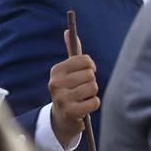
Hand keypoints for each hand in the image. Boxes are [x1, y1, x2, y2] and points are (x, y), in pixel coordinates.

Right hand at [48, 30, 99, 146]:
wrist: (61, 119)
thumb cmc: (70, 89)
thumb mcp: (69, 71)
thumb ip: (72, 52)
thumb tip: (68, 31)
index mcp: (56, 70)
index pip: (85, 60)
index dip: (90, 67)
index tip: (87, 72)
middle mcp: (55, 83)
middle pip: (90, 75)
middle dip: (91, 82)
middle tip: (82, 89)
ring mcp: (61, 98)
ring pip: (93, 88)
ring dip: (92, 94)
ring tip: (82, 98)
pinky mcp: (70, 112)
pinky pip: (94, 102)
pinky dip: (94, 104)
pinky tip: (85, 107)